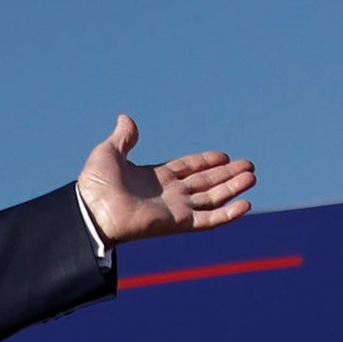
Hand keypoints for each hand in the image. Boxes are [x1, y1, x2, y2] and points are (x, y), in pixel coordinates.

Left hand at [75, 115, 254, 244]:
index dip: (205, 162)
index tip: (224, 156)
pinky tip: (245, 204)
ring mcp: (174, 209)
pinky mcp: (177, 223)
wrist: (90, 210)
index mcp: (154, 177)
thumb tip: (126, 118)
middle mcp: (168, 193)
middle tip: (249, 166)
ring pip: (212, 198)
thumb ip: (123, 138)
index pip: (187, 168)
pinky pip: (208, 220)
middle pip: (205, 182)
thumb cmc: (95, 184)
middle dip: (227, 174)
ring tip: (252, 177)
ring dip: (233, 188)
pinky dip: (227, 214)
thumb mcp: (109, 153)